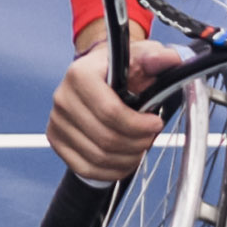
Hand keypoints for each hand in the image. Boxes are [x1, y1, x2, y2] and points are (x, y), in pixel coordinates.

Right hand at [47, 23, 192, 183]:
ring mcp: (57, 122)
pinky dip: (110, 170)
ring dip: (127, 158)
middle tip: (150, 137)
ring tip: (140, 148)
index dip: (138, 124)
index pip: (110, 112)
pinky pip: (85, 168)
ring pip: (98, 157)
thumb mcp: (142, 56)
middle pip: (105, 138)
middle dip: (137, 143)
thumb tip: (169, 59)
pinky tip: (124, 160)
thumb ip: (157, 58)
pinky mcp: (57, 140)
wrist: (101, 75)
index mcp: (80, 75)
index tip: (156, 123)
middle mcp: (63, 98)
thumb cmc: (122, 69)